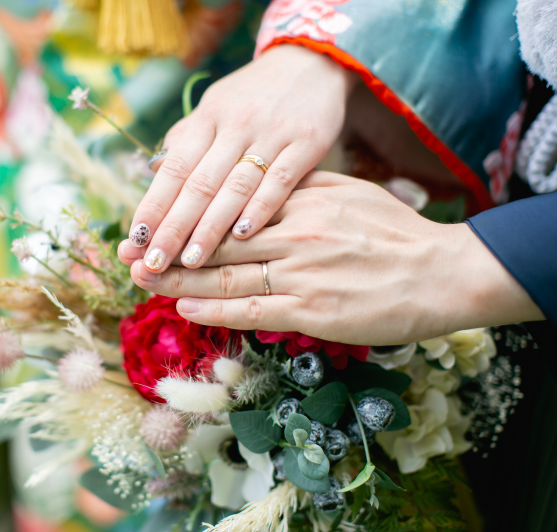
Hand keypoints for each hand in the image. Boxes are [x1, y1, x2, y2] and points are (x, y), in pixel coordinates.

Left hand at [118, 45, 356, 271]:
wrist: (309, 62)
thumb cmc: (252, 95)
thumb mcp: (215, 105)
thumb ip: (187, 139)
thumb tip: (154, 172)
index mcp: (206, 118)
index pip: (173, 168)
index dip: (153, 205)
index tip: (135, 241)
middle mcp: (234, 125)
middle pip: (199, 184)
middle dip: (174, 227)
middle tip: (156, 263)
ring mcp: (271, 134)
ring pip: (235, 186)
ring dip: (211, 227)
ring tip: (192, 261)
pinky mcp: (306, 143)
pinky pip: (280, 180)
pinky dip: (261, 208)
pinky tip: (243, 235)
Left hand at [129, 172, 543, 344]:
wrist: (440, 272)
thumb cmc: (393, 231)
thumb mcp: (346, 192)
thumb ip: (298, 188)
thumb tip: (256, 184)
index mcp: (300, 202)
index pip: (231, 209)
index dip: (187, 217)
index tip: (155, 223)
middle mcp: (294, 235)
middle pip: (218, 244)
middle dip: (169, 251)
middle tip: (129, 257)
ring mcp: (302, 274)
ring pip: (228, 277)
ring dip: (180, 281)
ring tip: (144, 283)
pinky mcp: (313, 310)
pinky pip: (253, 310)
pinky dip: (215, 309)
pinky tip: (185, 306)